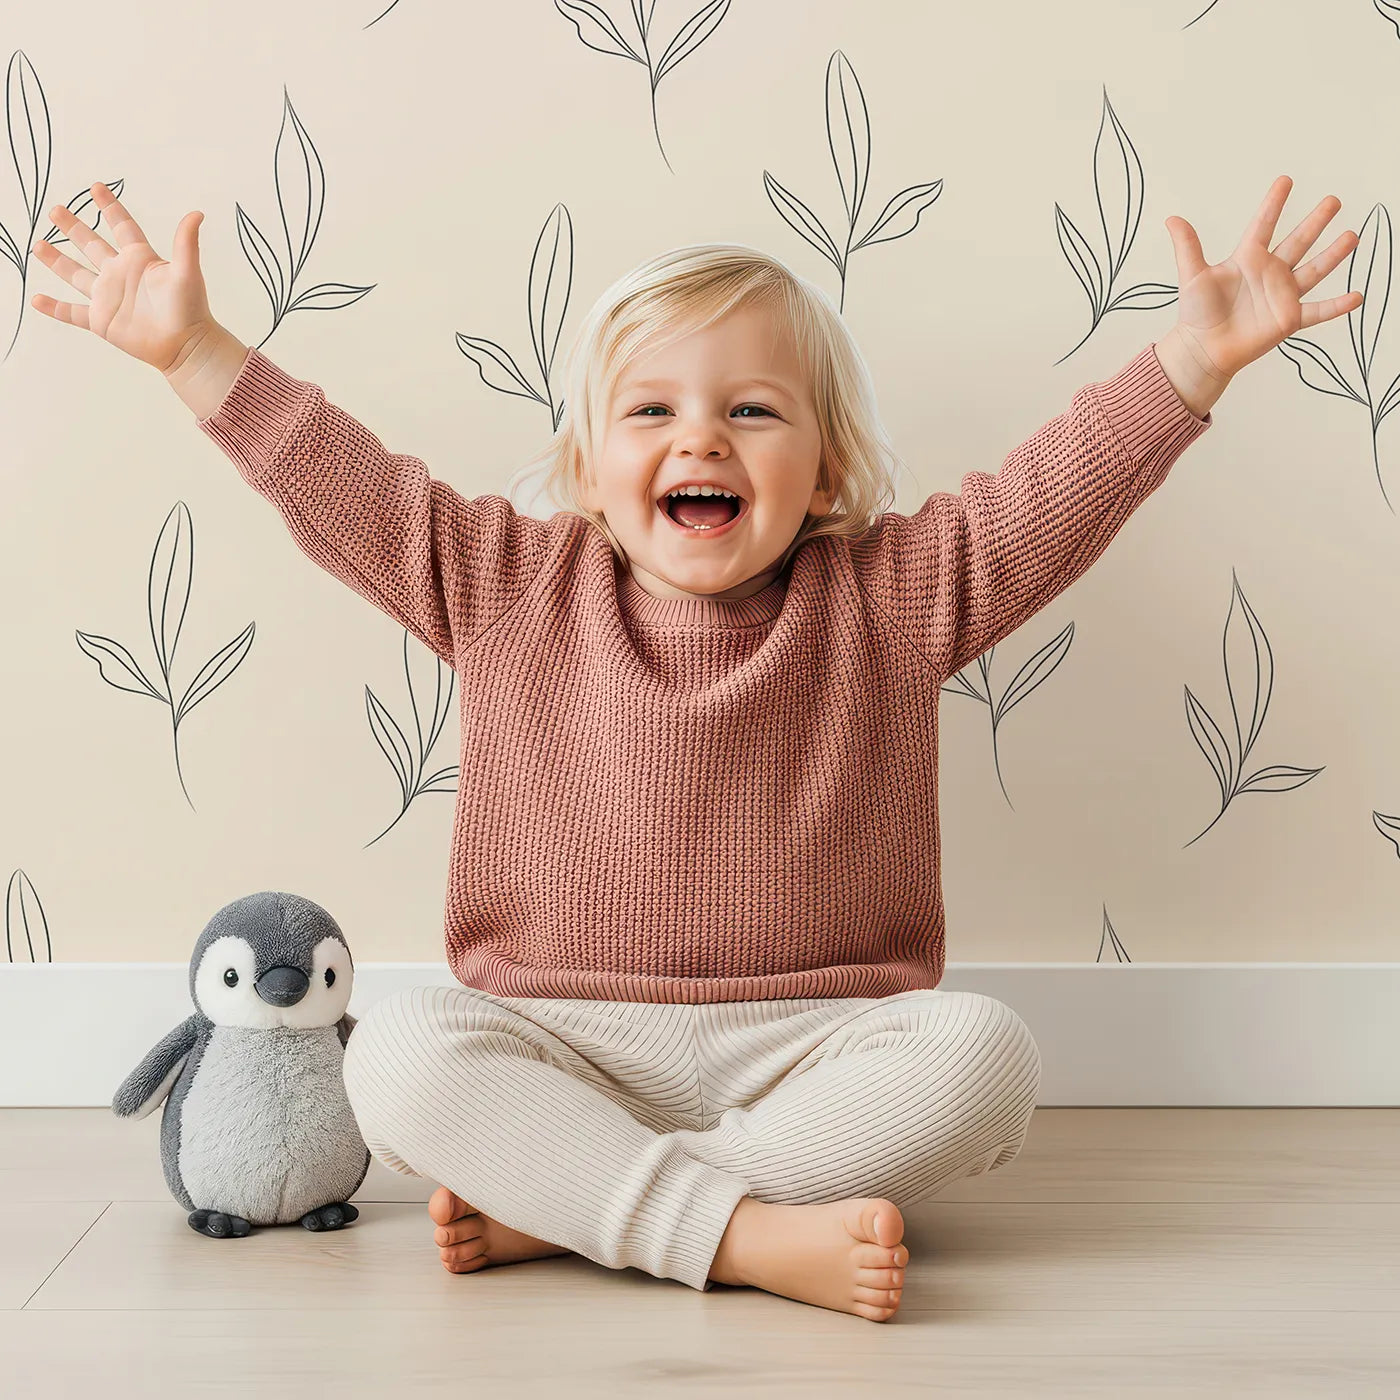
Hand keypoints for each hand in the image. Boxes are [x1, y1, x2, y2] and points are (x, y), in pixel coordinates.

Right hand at [29, 182, 218, 373]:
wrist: (185, 347)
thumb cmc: (190, 309)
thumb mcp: (187, 272)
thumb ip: (186, 243)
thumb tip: (197, 213)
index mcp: (139, 259)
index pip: (121, 226)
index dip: (109, 207)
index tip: (96, 187)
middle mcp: (120, 274)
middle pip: (91, 245)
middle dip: (73, 227)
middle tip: (55, 210)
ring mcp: (108, 297)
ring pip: (76, 274)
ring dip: (57, 261)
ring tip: (39, 245)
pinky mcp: (101, 321)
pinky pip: (71, 312)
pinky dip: (54, 307)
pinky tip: (37, 299)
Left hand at [1164, 175, 1362, 385]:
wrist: (1202, 349)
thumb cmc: (1196, 314)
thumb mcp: (1192, 276)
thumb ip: (1187, 247)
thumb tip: (1172, 219)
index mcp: (1247, 258)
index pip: (1264, 224)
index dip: (1274, 203)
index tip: (1285, 180)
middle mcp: (1269, 273)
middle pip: (1298, 241)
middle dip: (1316, 221)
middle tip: (1333, 201)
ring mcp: (1282, 295)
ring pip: (1314, 270)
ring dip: (1333, 254)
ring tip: (1351, 235)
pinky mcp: (1288, 319)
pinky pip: (1318, 311)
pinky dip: (1337, 306)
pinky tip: (1356, 295)